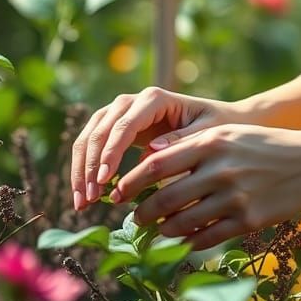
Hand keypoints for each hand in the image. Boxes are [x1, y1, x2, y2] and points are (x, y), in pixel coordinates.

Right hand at [71, 87, 248, 210]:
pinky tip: (84, 195)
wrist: (218, 119)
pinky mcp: (116, 127)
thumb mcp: (206, 132)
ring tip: (82, 202)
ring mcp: (122, 112)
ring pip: (90, 135)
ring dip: (81, 168)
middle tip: (89, 198)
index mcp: (155, 99)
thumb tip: (152, 150)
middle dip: (91, 164)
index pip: (125, 124)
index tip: (104, 180)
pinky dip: (84, 168)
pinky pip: (92, 144)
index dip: (111, 152)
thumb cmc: (215, 125)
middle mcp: (134, 100)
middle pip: (101, 129)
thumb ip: (182, 139)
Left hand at [111, 124, 300, 250]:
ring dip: (163, 231)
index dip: (132, 181)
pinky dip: (188, 242)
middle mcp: (220, 169)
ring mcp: (234, 197)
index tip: (118, 192)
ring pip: (182, 222)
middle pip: (165, 198)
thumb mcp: (230, 134)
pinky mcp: (247, 220)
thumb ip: (192, 144)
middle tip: (134, 219)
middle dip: (142, 213)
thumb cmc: (265, 145)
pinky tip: (182, 241)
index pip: (158, 164)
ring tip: (157, 231)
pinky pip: (206, 238)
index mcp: (213, 142)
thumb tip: (150, 153)